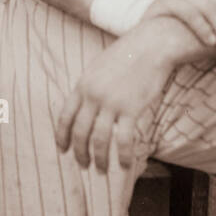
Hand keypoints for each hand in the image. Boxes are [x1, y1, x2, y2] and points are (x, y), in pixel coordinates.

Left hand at [56, 19, 173, 172]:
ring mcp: (112, 103)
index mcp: (83, 85)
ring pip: (100, 140)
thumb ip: (90, 87)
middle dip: (80, 153)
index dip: (62, 137)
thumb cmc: (130, 55)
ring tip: (102, 171)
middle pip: (80, 133)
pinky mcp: (132, 109)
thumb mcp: (100, 67)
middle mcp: (93, 95)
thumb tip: (85, 107)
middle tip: (84, 166)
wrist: (153, 45)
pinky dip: (124, 156)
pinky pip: (124, 140)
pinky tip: (126, 165)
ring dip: (100, 160)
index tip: (63, 150)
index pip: (64, 117)